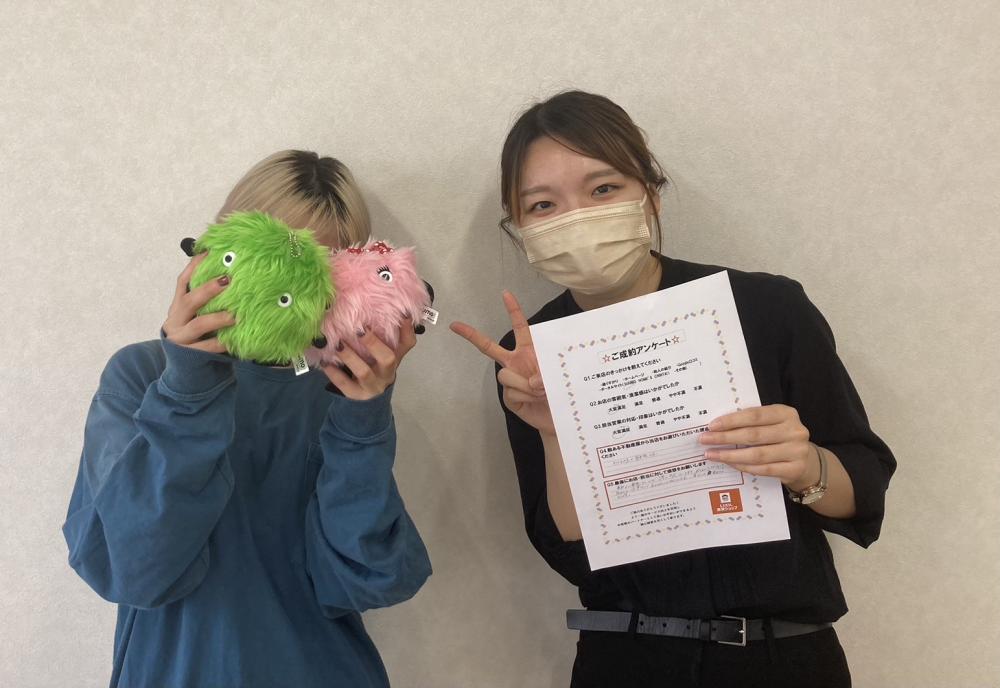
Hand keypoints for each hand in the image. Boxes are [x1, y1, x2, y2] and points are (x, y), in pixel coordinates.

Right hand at [162, 253, 235, 352]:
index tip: (210, 252)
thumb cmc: (195, 337)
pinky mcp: (190, 356)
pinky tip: (234, 340)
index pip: (183, 282)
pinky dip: (220, 343)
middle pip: (189, 301)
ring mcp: (181, 339)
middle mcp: (176, 321)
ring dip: (217, 318)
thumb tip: (229, 276)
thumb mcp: (195, 317)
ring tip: (234, 315)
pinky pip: (207, 348)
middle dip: (208, 290)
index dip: (195, 267)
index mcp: (177, 307)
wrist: (184, 371)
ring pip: (198, 325)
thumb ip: (206, 301)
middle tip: (227, 280)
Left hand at [321, 319, 416, 400]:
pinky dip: (334, 373)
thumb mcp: (382, 353)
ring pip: (363, 372)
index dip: (406, 330)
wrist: (369, 399)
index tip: (402, 313)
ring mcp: (372, 385)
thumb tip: (372, 306)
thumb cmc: (374, 367)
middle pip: (387, 359)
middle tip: (359, 329)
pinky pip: (345, 384)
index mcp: (395, 358)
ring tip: (337, 344)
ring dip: (350, 356)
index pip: (408, 343)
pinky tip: (325, 362)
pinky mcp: (356, 394)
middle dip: (373, 343)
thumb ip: (381, 335)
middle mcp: (387, 372)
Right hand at [450, 291, 553, 434]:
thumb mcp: (556, 375)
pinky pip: (510, 392)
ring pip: (505, 375)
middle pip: (489, 348)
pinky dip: (526, 396)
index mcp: (529, 351)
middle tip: (455, 325)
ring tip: (540, 392)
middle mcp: (515, 363)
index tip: (505, 293)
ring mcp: (510, 380)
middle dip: (472, 335)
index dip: (513, 310)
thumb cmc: (560, 390)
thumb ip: (543, 373)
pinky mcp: (508, 398)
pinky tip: (534, 401)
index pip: (520, 327)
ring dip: (525, 384)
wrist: (559, 417)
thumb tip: (531, 381)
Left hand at [698, 404, 819, 489]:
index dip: (732, 420)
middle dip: (725, 437)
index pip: (755, 415)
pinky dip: (743, 466)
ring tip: (711, 454)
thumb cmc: (779, 437)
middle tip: (705, 439)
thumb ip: (751, 422)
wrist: (806, 461)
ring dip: (730, 455)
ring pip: (757, 454)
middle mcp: (795, 431)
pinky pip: (762, 469)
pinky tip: (728, 463)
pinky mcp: (794, 469)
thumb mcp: (771, 423)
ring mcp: (797, 451)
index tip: (711, 425)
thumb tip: (717, 426)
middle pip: (753, 435)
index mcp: (786, 413)